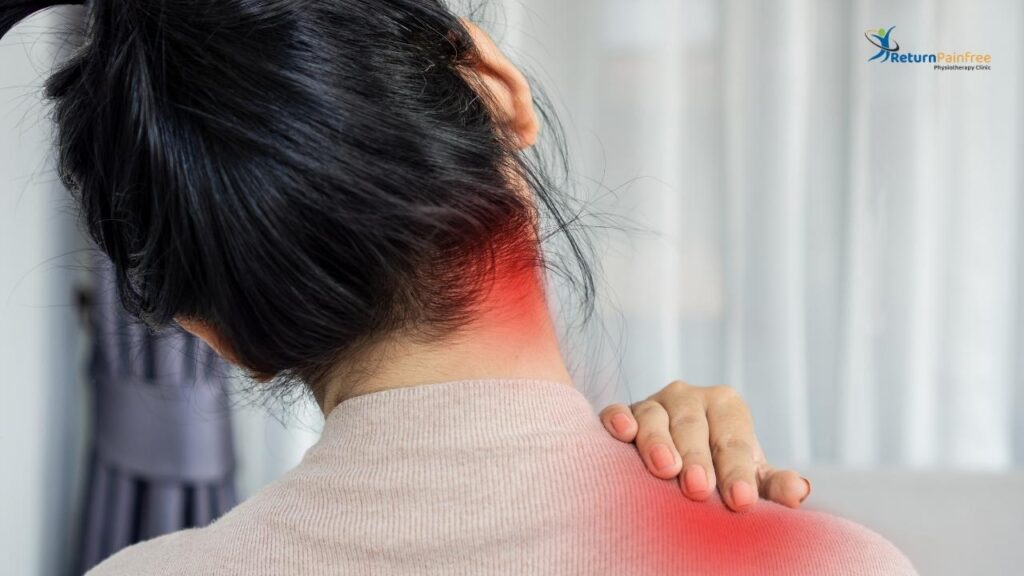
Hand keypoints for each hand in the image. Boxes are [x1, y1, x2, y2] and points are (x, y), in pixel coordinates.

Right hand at [599, 380, 810, 512]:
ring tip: (665, 469)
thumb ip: (772, 484)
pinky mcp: (624, 413)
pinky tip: (622, 433)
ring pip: (653, 417)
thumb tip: (799, 491)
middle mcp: (689, 398)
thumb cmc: (720, 468)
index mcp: (726, 406)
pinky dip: (618, 419)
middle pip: (692, 426)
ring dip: (658, 442)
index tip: (741, 502)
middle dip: (697, 458)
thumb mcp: (749, 476)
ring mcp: (654, 404)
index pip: (733, 439)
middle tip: (700, 489)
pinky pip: (617, 412)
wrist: (680, 458)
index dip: (738, 471)